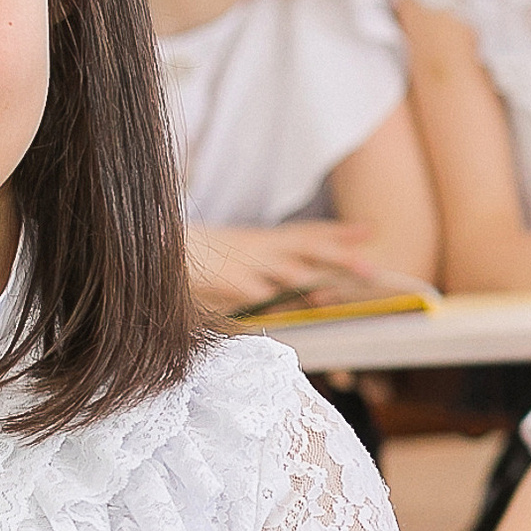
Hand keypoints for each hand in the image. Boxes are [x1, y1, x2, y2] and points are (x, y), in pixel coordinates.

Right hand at [188, 221, 371, 310]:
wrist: (161, 248)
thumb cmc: (201, 260)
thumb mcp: (244, 264)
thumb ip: (276, 280)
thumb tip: (317, 293)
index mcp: (264, 241)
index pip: (307, 234)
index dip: (337, 232)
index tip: (367, 230)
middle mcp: (260, 248)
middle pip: (306, 248)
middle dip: (339, 257)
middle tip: (369, 268)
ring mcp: (244, 263)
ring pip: (284, 268)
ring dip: (308, 278)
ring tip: (331, 287)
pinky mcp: (226, 280)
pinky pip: (251, 291)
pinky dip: (265, 295)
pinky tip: (276, 300)